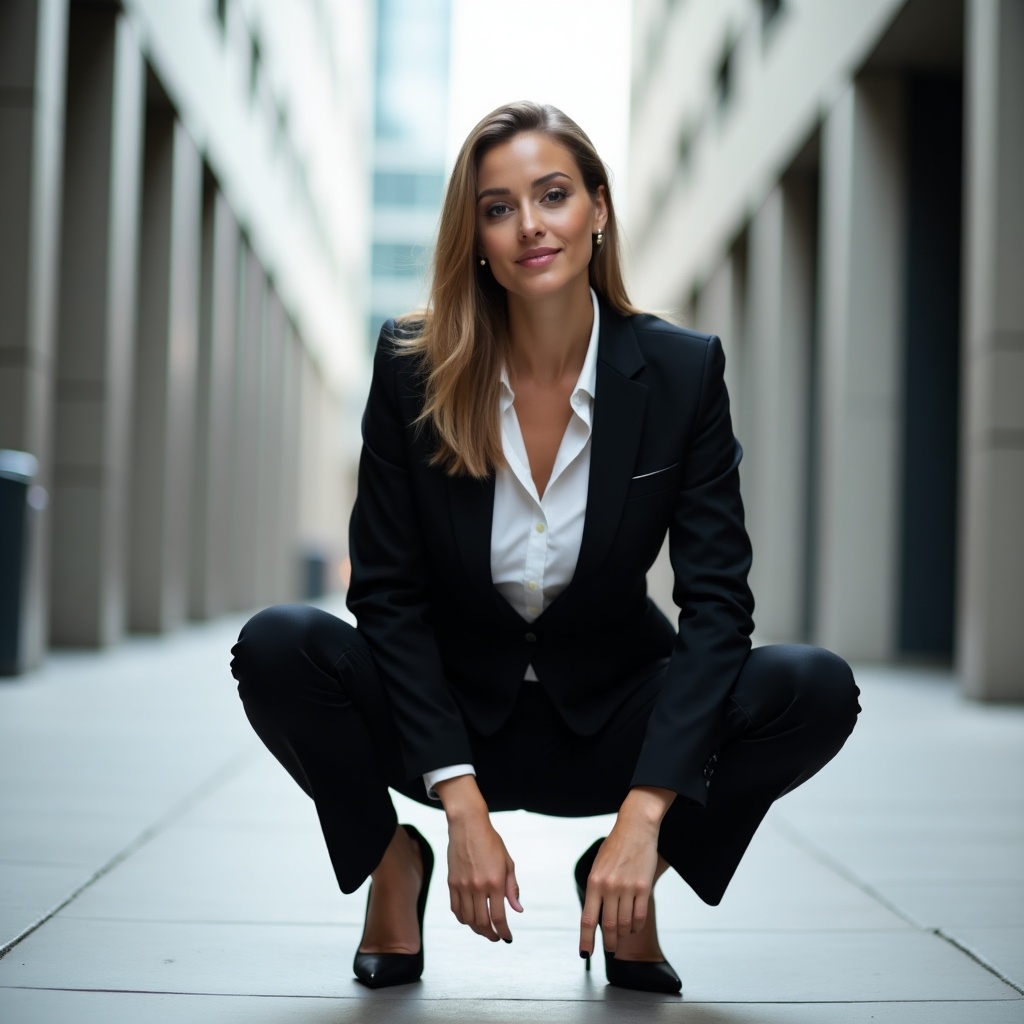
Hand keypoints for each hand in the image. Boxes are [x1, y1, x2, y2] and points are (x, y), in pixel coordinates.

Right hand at [435, 775, 522, 941]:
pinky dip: (463, 919)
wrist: (468, 826)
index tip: (507, 937)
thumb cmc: (491, 842)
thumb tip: (517, 909)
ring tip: (484, 930)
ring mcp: (463, 886)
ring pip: (468, 919)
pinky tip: (470, 920)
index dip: (504, 931)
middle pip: (482, 922)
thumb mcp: (508, 862)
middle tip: (496, 937)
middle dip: (491, 934)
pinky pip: (456, 909)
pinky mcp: (452, 883)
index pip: (499, 917)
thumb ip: (512, 888)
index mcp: (495, 881)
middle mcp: (478, 886)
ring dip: (477, 929)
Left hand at [578, 786, 673, 957]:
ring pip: (624, 924)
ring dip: (622, 935)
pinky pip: (640, 916)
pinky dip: (636, 926)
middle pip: (607, 926)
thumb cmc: (614, 848)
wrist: (635, 829)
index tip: (585, 953)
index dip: (586, 939)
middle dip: (608, 943)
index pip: (587, 918)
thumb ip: (596, 890)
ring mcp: (627, 888)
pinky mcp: (643, 887)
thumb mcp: (598, 866)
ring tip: (621, 937)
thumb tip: (595, 917)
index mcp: (593, 882)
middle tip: (609, 950)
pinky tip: (633, 927)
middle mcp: (609, 887)